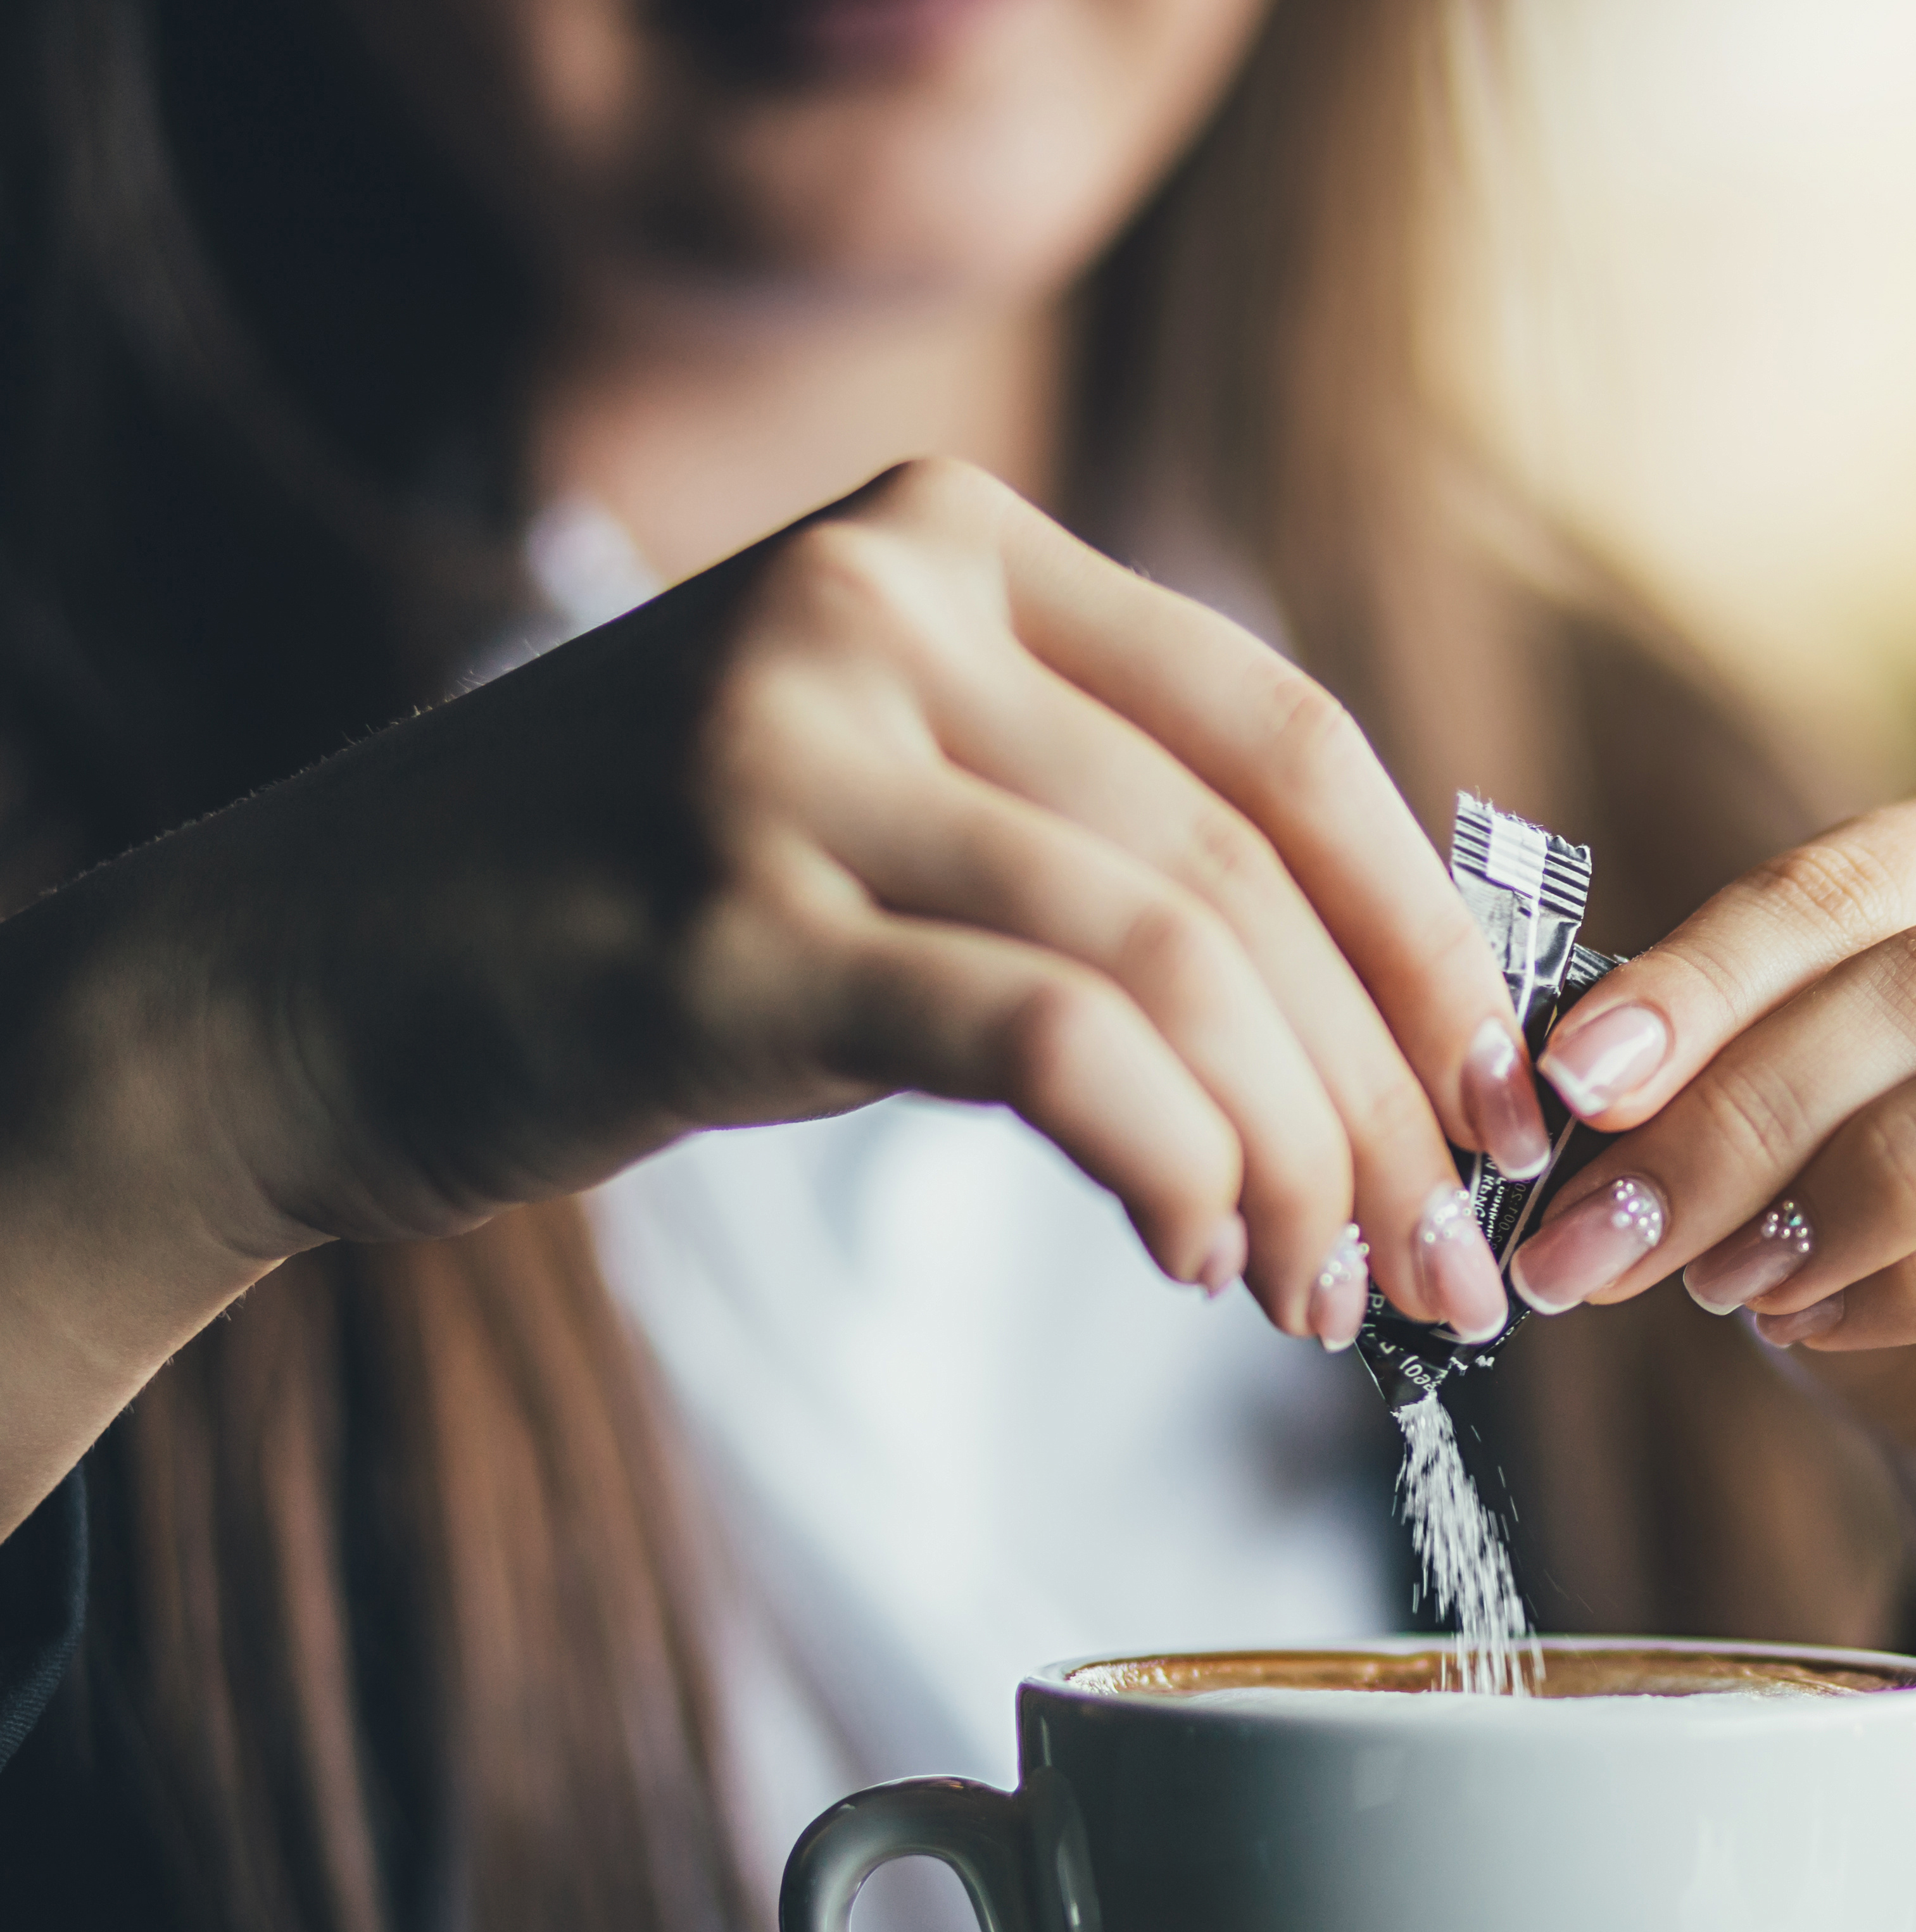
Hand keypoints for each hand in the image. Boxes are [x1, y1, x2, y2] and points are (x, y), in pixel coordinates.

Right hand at [1, 459, 1542, 1397]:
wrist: (302, 983)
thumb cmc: (635, 912)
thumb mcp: (881, 798)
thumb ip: (1092, 836)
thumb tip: (1376, 1021)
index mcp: (952, 543)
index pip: (1286, 739)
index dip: (1428, 936)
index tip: (1501, 1100)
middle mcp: (879, 604)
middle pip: (1245, 875)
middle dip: (1383, 1094)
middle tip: (1443, 1260)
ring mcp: (790, 753)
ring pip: (1172, 965)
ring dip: (1294, 1158)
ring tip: (1328, 1292)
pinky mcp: (725, 926)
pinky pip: (1047, 1044)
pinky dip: (1172, 1162)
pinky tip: (1201, 1254)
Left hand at [1503, 742, 1915, 1616]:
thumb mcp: (1799, 1129)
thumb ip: (1720, 1063)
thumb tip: (1561, 1071)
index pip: (1856, 878)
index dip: (1700, 976)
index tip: (1565, 1083)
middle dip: (1741, 1102)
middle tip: (1603, 1225)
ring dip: (1845, 1180)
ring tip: (1721, 1278)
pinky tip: (1818, 1323)